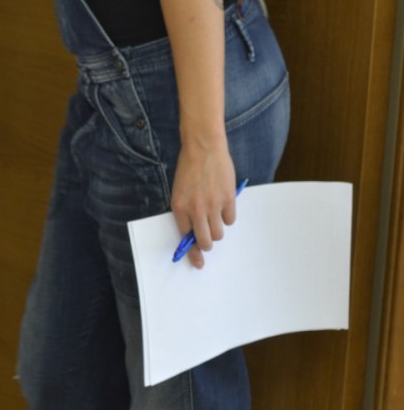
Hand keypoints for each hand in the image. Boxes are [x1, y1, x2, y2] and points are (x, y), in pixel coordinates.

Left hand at [170, 139, 239, 268]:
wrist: (203, 147)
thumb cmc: (189, 168)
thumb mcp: (179, 191)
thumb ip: (186, 211)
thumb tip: (195, 232)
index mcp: (179, 207)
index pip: (186, 238)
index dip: (193, 252)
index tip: (198, 262)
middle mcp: (195, 209)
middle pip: (205, 241)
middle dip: (207, 244)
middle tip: (208, 240)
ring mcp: (213, 204)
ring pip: (219, 233)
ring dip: (218, 229)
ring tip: (215, 216)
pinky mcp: (228, 198)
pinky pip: (231, 220)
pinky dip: (228, 216)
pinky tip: (224, 205)